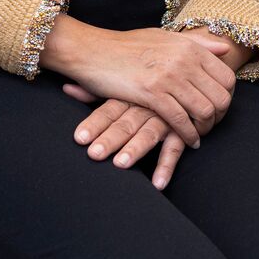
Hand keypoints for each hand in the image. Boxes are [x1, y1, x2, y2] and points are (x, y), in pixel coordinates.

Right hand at [43, 23, 238, 145]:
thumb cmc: (127, 46)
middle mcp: (184, 60)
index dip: (227, 97)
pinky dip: (187, 134)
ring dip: (205, 128)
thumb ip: (197, 44)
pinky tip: (188, 141)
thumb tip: (226, 49)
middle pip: (220, 96)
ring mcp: (169, 76)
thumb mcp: (165, 37)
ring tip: (199, 135)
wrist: (93, 50)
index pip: (227, 77)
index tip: (218, 109)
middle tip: (210, 126)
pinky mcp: (152, 92)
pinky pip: (179, 119)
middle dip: (219, 117)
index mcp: (189, 46)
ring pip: (203, 110)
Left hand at [62, 94, 188, 189]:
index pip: (108, 109)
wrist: (192, 75)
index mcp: (130, 94)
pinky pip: (175, 148)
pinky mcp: (183, 130)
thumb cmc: (151, 83)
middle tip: (94, 154)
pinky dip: (167, 166)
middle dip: (110, 139)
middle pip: (125, 123)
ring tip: (120, 164)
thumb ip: (96, 91)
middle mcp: (146, 105)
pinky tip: (158, 184)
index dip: (94, 123)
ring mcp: (165, 117)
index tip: (79, 138)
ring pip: (148, 134)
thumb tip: (66, 88)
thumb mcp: (125, 84)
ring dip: (135, 149)